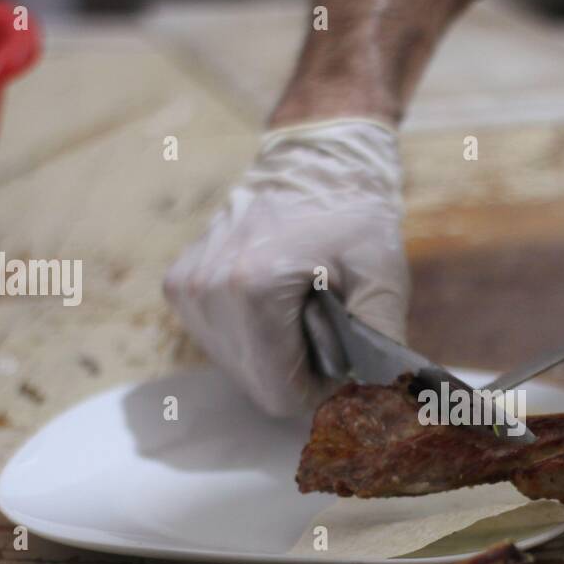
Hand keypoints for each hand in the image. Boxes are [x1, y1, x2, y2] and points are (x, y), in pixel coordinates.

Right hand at [164, 119, 408, 416]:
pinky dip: (251, 335)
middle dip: (297, 371)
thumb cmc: (354, 216)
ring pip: (237, 366)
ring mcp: (188, 288)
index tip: (341, 359)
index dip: (317, 390)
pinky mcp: (179, 285)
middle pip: (257, 384)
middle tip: (325, 328)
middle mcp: (207, 291)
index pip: (279, 392)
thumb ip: (381, 346)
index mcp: (252, 289)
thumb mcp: (384, 278)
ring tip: (300, 309)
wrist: (314, 161)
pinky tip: (275, 300)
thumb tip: (379, 402)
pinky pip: (219, 342)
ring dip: (274, 354)